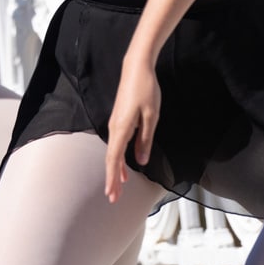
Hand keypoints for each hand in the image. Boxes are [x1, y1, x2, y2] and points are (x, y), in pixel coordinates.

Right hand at [104, 58, 160, 202]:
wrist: (136, 67)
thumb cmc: (146, 89)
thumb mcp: (152, 116)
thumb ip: (145, 139)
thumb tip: (141, 160)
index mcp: (121, 128)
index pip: (115, 159)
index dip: (113, 178)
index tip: (112, 194)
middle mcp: (114, 127)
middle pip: (111, 158)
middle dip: (112, 179)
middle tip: (113, 197)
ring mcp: (115, 123)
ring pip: (113, 152)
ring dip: (116, 170)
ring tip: (119, 186)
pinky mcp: (119, 118)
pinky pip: (116, 143)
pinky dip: (119, 158)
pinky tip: (125, 165)